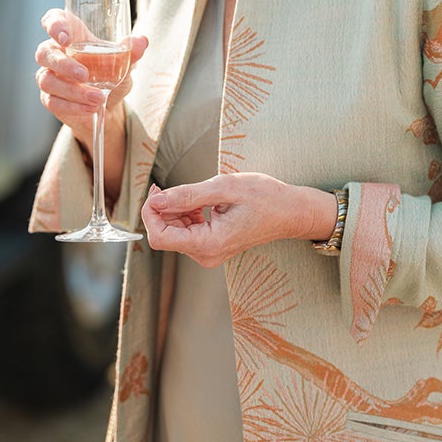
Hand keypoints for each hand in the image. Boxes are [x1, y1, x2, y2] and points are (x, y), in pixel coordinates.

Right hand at [33, 8, 146, 146]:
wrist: (107, 104)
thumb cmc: (110, 73)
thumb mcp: (122, 62)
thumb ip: (130, 51)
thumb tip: (142, 41)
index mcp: (70, 36)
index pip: (52, 21)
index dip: (54, 25)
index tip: (65, 37)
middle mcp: (54, 53)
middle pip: (44, 53)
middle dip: (63, 64)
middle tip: (84, 74)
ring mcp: (48, 76)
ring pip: (47, 80)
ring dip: (73, 91)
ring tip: (97, 98)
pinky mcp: (49, 98)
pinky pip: (53, 101)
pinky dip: (73, 106)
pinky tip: (90, 108)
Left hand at [141, 173, 336, 268]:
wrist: (291, 212)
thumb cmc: (265, 198)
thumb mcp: (223, 188)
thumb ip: (187, 195)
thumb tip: (157, 199)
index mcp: (209, 244)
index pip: (159, 237)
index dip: (151, 213)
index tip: (157, 192)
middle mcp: (206, 254)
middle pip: (165, 234)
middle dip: (161, 209)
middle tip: (170, 186)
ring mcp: (209, 253)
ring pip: (173, 232)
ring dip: (174, 210)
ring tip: (192, 193)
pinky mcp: (211, 246)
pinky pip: (186, 231)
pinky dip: (184, 214)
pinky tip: (198, 202)